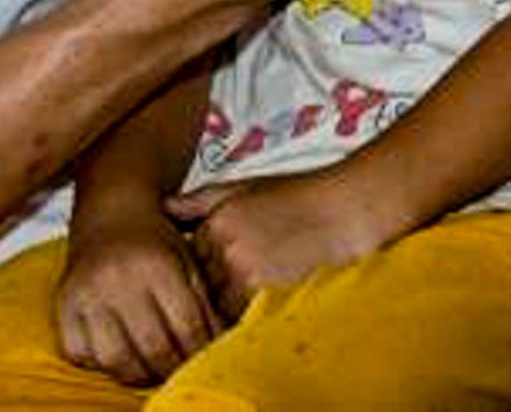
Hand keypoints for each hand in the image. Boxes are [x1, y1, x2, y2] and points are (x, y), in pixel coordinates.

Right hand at [57, 200, 220, 386]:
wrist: (109, 214)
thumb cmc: (155, 240)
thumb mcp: (187, 259)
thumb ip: (203, 303)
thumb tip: (218, 344)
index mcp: (157, 265)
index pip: (186, 326)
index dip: (200, 351)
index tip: (205, 360)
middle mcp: (118, 279)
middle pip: (153, 347)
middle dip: (173, 369)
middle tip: (180, 371)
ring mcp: (86, 293)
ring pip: (116, 359)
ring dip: (138, 374)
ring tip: (151, 369)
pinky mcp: (63, 305)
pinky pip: (79, 353)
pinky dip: (100, 363)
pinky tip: (119, 354)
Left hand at [166, 170, 388, 321]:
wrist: (346, 210)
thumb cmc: (300, 198)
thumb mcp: (246, 188)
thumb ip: (202, 199)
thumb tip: (165, 208)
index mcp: (217, 220)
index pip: (188, 258)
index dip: (199, 271)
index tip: (211, 277)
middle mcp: (223, 245)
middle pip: (199, 284)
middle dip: (207, 294)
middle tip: (224, 298)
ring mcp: (241, 270)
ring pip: (214, 306)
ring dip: (222, 312)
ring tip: (242, 310)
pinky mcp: (262, 292)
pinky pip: (237, 319)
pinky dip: (241, 322)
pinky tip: (256, 316)